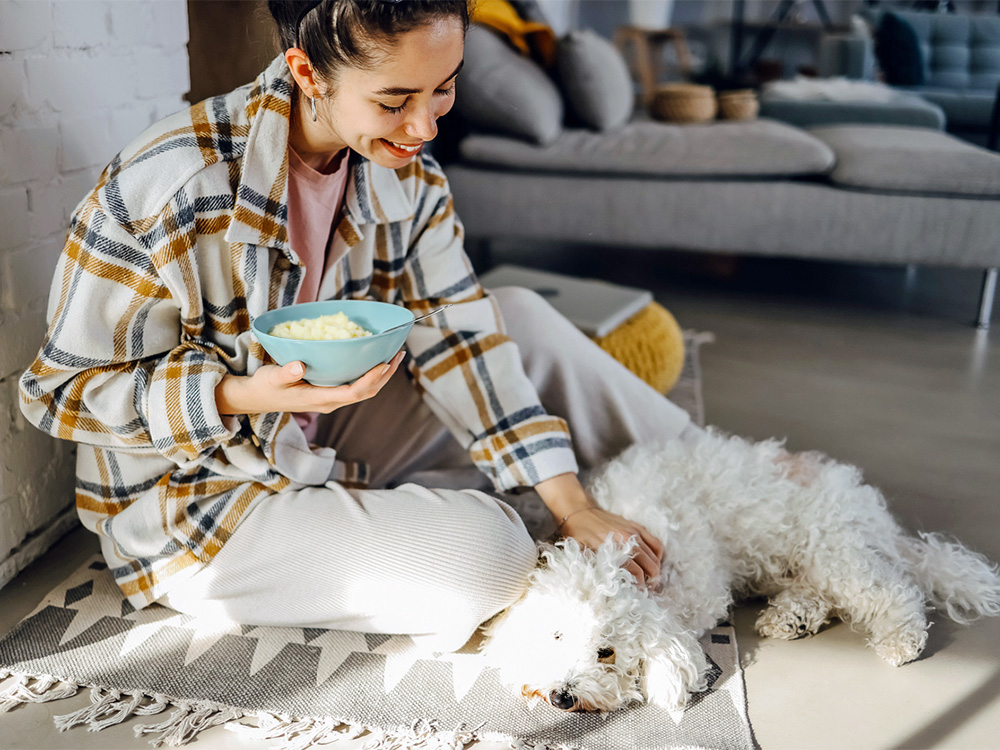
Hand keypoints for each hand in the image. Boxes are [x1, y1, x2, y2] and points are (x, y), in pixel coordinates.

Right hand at [215, 350, 404, 415]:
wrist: (257, 398)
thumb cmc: (265, 386)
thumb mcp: (272, 378)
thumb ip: (286, 373)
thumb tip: (300, 367)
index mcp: (320, 399)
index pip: (353, 393)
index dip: (371, 380)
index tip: (385, 363)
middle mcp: (330, 402)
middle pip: (366, 393)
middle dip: (385, 376)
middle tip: (398, 354)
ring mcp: (332, 399)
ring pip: (364, 391)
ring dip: (381, 376)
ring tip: (394, 356)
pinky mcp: (330, 393)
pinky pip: (356, 386)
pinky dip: (370, 374)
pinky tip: (375, 360)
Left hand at [558, 507, 663, 586]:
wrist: (579, 513)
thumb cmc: (579, 537)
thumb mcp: (584, 556)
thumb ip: (597, 570)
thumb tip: (610, 589)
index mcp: (615, 549)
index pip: (637, 573)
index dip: (640, 587)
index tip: (639, 595)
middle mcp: (628, 539)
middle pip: (650, 566)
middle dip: (651, 581)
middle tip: (647, 590)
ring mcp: (635, 531)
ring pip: (655, 556)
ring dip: (655, 570)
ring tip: (650, 579)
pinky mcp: (637, 526)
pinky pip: (656, 543)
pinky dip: (657, 555)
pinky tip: (652, 562)